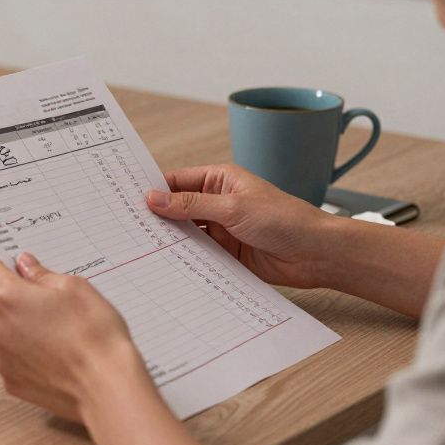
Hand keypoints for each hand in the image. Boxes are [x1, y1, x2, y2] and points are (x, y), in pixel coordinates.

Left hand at [0, 252, 153, 423]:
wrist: (105, 386)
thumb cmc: (94, 336)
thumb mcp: (75, 288)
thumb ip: (42, 274)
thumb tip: (26, 266)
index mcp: (6, 298)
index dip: (12, 269)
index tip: (27, 274)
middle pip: (1, 305)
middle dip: (23, 303)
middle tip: (56, 310)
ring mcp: (1, 359)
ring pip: (8, 334)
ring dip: (25, 331)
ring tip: (60, 337)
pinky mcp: (11, 383)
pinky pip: (15, 360)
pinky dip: (30, 357)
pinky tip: (57, 358)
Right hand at [146, 163, 335, 289]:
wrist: (317, 254)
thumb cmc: (284, 220)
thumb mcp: (233, 208)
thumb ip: (191, 204)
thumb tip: (154, 198)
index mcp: (220, 180)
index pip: (177, 181)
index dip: (154, 189)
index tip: (127, 200)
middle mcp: (218, 202)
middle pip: (178, 208)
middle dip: (158, 217)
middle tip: (127, 228)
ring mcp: (222, 229)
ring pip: (186, 233)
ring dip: (170, 240)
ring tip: (140, 249)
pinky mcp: (227, 253)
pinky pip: (199, 255)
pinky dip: (185, 259)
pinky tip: (167, 265)